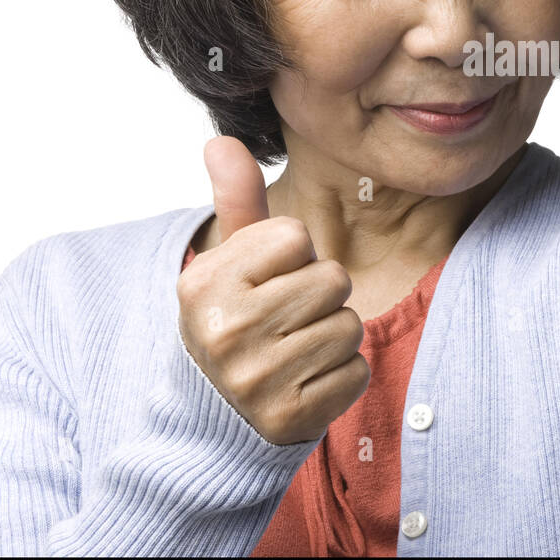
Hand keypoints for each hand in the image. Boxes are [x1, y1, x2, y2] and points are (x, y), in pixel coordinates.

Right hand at [176, 136, 369, 445]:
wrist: (216, 415)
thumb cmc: (236, 320)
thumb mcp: (230, 261)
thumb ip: (235, 199)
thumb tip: (221, 140)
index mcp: (204, 284)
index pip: (297, 236)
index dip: (294, 255)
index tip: (268, 281)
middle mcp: (224, 332)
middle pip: (332, 279)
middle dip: (321, 295)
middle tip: (287, 319)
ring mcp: (255, 380)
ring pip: (349, 326)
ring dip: (334, 336)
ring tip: (296, 350)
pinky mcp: (289, 418)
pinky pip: (356, 372)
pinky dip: (341, 377)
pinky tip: (306, 383)